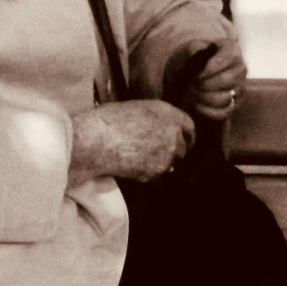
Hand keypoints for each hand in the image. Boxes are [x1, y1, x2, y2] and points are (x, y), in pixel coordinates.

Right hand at [71, 99, 194, 183]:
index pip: (189, 127)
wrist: (97, 140)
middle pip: (183, 149)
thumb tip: (156, 130)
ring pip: (172, 165)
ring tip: (143, 162)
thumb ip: (154, 119)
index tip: (184, 141)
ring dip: (162, 165)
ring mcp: (167, 155)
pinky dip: (149, 175)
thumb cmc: (108, 120)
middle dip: (174, 153)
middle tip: (159, 155)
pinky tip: (133, 169)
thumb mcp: (136, 109)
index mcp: (168, 113)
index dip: (187, 136)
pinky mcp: (156, 172)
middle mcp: (173, 134)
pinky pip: (157, 177)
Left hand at [184, 37, 247, 121]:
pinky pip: (223, 112)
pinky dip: (206, 110)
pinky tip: (196, 103)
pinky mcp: (234, 104)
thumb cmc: (190, 59)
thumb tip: (200, 53)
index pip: (227, 60)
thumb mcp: (188, 49)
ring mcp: (240, 87)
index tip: (195, 74)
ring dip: (202, 98)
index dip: (209, 69)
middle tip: (191, 84)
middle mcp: (240, 68)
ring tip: (190, 93)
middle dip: (204, 85)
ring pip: (224, 98)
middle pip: (227, 80)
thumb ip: (193, 48)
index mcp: (232, 49)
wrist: (189, 74)